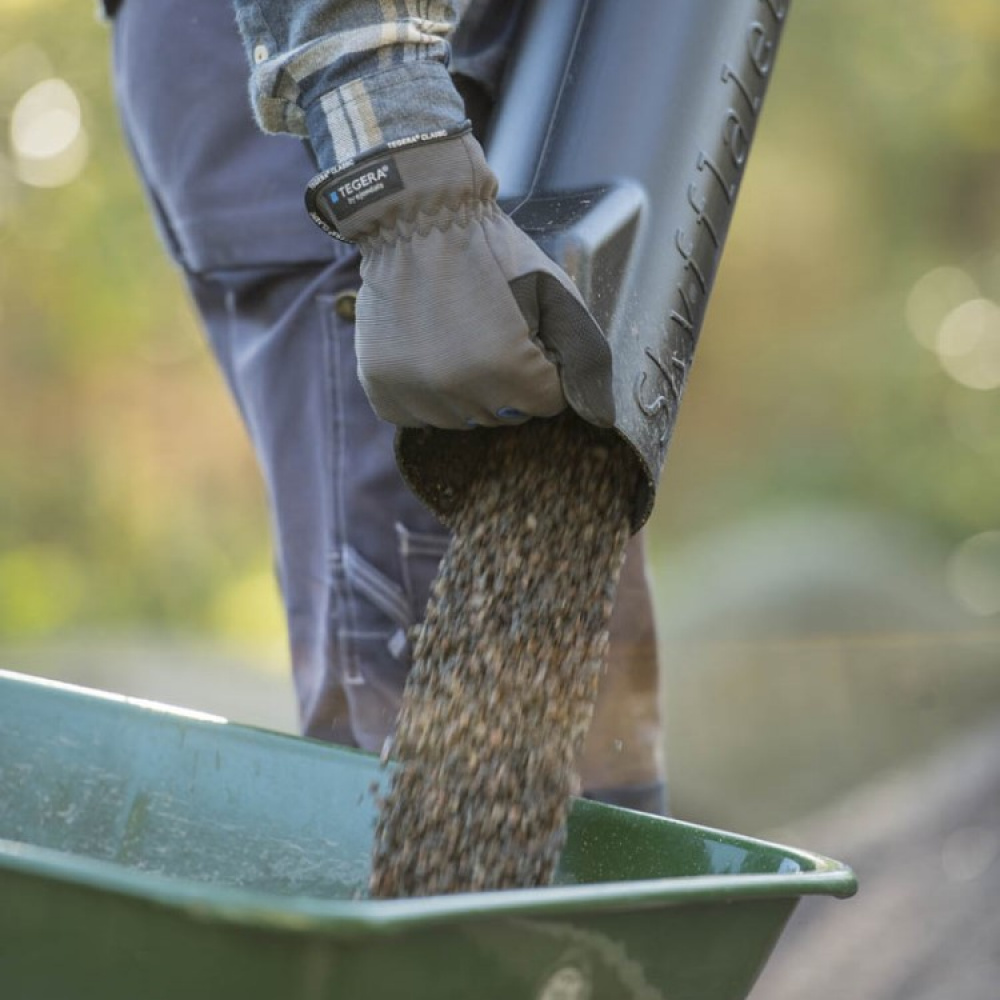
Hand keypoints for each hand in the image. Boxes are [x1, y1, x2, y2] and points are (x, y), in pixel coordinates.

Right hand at [313, 132, 614, 428]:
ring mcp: (415, 391)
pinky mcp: (382, 387)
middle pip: (504, 416)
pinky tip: (431, 354)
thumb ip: (584, 356)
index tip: (527, 333)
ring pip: (462, 421)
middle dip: (509, 381)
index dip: (543, 366)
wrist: (418, 220)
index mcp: (506, 367)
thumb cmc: (492, 251)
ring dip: (469, 390)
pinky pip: (419, 417)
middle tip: (491, 330)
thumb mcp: (556, 293)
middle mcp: (457, 389)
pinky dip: (429, 395)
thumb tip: (600, 415)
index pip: (546, 403)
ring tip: (459, 339)